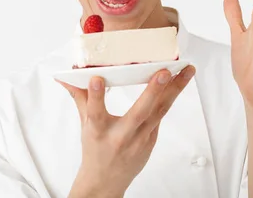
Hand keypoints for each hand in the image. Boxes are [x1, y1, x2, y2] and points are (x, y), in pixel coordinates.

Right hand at [56, 65, 195, 197]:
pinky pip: (162, 114)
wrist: (106, 181)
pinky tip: (181, 81)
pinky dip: (171, 96)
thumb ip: (80, 97)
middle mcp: (121, 135)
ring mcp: (140, 139)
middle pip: (139, 112)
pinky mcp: (152, 140)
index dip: (96, 95)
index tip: (97, 78)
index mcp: (99, 131)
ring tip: (187, 71)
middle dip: (153, 91)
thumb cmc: (95, 149)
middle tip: (164, 72)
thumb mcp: (85, 125)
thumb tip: (66, 77)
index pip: (95, 112)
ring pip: (160, 111)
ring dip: (175, 89)